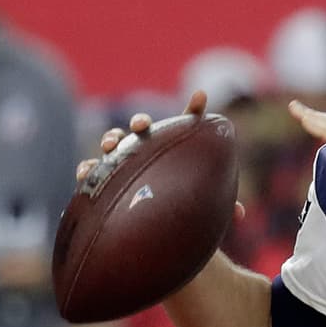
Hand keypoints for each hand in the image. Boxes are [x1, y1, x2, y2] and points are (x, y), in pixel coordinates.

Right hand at [75, 91, 245, 224]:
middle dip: (140, 122)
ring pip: (115, 142)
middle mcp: (148, 151)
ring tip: (111, 145)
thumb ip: (221, 207)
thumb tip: (240, 214)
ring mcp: (123, 163)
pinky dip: (87, 168)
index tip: (201, 96)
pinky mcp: (103, 181)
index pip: (186, 126)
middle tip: (141, 126)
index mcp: (175, 151)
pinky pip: (92, 171)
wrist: (153, 230)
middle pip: (142, 129)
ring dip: (111, 139)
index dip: (195, 110)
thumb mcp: (204, 209)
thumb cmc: (182, 212)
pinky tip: (85, 172)